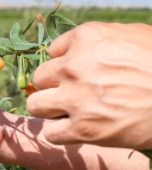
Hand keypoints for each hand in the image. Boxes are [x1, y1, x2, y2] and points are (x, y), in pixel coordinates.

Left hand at [28, 22, 151, 149]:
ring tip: (66, 112)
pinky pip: (51, 133)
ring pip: (36, 104)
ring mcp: (76, 98)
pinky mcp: (84, 129)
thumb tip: (80, 44)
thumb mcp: (134, 35)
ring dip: (48, 109)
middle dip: (53, 86)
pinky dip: (60, 133)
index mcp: (85, 38)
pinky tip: (74, 130)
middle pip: (40, 77)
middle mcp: (73, 66)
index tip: (75, 73)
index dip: (63, 63)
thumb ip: (100, 37)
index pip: (52, 51)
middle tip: (70, 93)